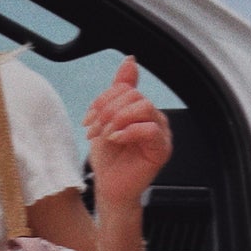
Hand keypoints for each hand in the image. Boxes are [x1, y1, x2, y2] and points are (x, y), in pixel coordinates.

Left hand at [83, 55, 172, 209]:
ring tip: (106, 135)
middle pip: (134, 95)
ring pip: (143, 107)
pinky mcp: (161, 149)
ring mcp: (161, 133)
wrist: (110, 189)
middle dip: (108, 111)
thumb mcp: (105, 120)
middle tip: (94, 130)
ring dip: (117, 119)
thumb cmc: (109, 160)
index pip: (125, 88)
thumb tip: (130, 61)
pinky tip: (115, 140)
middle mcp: (154, 118)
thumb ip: (116, 92)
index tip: (88, 119)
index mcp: (141, 110)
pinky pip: (150, 129)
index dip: (103, 100)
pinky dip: (128, 132)